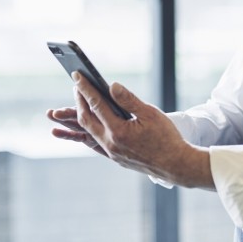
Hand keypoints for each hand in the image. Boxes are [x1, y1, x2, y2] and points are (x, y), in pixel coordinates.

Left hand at [48, 73, 213, 189]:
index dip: (85, 89)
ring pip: (87, 132)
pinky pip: (94, 142)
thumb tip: (111, 86)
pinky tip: (82, 128)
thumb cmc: (167, 137)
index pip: (96, 105)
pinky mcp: (114, 157)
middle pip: (86, 119)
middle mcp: (110, 143)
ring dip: (76, 119)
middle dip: (78, 101)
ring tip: (66, 109)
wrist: (176, 165)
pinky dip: (85, 134)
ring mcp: (111, 152)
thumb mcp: (150, 114)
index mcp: (119, 131)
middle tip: (77, 86)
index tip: (77, 76)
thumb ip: (129, 99)